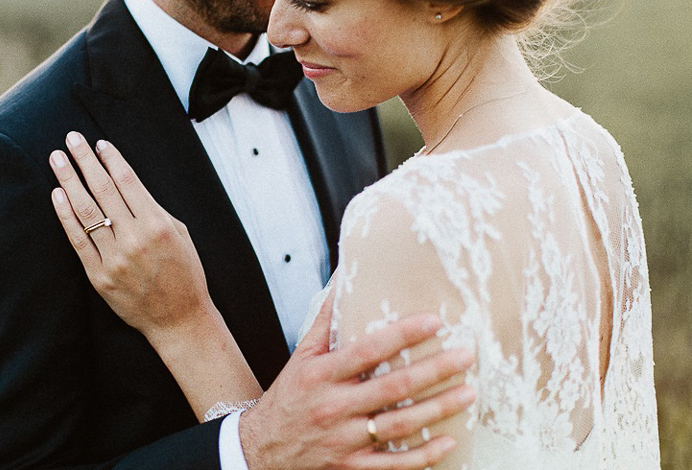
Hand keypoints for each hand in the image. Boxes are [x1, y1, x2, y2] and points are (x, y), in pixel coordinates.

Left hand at [50, 131, 215, 341]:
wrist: (179, 319)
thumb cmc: (184, 272)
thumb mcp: (179, 233)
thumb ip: (153, 209)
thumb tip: (126, 182)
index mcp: (157, 224)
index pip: (128, 181)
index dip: (111, 158)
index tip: (98, 143)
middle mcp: (134, 238)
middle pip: (103, 189)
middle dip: (85, 160)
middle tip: (71, 138)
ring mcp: (114, 258)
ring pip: (86, 210)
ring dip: (68, 180)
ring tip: (56, 158)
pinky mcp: (99, 276)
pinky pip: (77, 240)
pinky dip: (65, 216)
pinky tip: (57, 195)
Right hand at [240, 293, 475, 469]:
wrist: (262, 450)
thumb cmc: (289, 397)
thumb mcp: (301, 356)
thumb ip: (326, 320)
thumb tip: (343, 280)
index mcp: (321, 375)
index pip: (368, 350)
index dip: (403, 335)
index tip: (434, 322)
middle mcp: (333, 407)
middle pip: (393, 387)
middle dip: (435, 370)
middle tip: (465, 356)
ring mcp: (345, 440)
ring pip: (401, 424)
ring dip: (439, 408)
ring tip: (468, 392)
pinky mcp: (352, 467)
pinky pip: (395, 464)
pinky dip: (424, 454)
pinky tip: (448, 440)